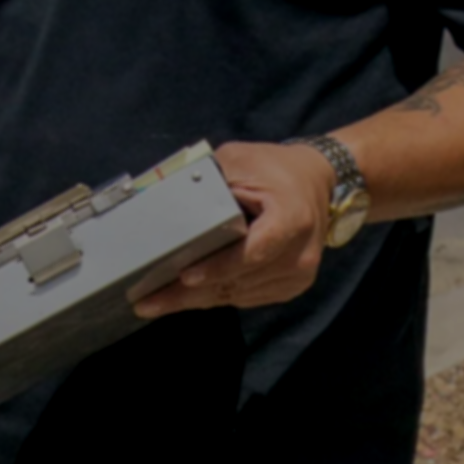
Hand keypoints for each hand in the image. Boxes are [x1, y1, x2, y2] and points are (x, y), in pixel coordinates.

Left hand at [134, 140, 331, 317]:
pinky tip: (184, 299)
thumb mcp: (239, 160)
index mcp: (292, 219)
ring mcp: (298, 275)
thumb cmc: (272, 168)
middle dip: (189, 294)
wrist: (315, 181)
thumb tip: (164, 198)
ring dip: (196, 301)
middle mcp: (300, 254)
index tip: (186, 277)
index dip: (220, 266)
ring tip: (157, 303)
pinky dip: (214, 297)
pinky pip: (246, 297)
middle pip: (238, 280)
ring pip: (238, 294)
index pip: (253, 251)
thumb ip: (208, 180)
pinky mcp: (290, 285)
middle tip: (148, 303)